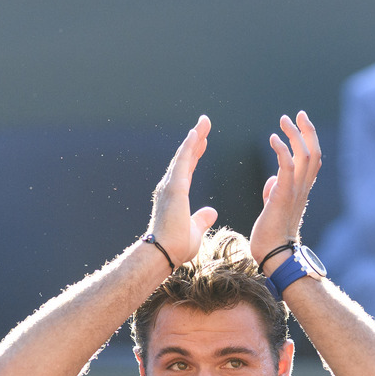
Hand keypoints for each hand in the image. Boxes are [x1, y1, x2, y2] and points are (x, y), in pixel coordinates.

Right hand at [144, 115, 218, 265]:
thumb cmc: (175, 247)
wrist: (163, 253)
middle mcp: (170, 188)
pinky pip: (182, 162)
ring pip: (184, 155)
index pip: (187, 169)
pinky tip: (195, 134)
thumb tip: (211, 211)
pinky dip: (189, 147)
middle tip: (204, 123)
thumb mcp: (194, 231)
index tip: (203, 141)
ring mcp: (170, 186)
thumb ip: (201, 219)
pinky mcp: (174, 187)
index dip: (196, 154)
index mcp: (175, 196)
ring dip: (194, 138)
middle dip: (196, 139)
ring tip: (204, 122)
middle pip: (185, 157)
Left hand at [250, 111, 321, 271]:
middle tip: (296, 114)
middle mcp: (303, 188)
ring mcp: (296, 191)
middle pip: (313, 152)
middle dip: (306, 130)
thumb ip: (275, 191)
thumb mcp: (274, 208)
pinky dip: (282, 149)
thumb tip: (272, 180)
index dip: (308, 138)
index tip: (300, 122)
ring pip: (304, 155)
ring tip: (284, 120)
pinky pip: (287, 166)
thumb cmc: (271, 236)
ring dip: (295, 135)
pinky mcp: (284, 195)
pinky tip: (273, 138)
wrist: (273, 255)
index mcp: (302, 190)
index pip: (312, 159)